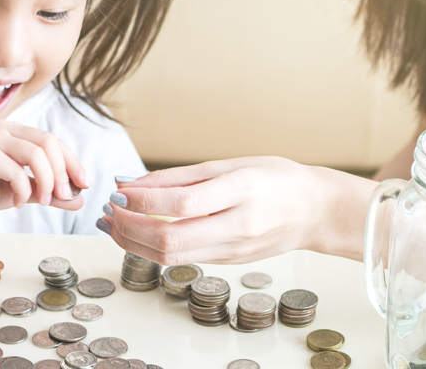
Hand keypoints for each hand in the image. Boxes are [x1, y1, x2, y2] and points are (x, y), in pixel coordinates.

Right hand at [0, 120, 88, 216]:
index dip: (72, 162)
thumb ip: (50, 193)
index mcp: (18, 132)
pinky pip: (16, 171)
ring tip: (42, 200)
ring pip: (36, 154)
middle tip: (63, 196)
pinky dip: (23, 190)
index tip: (84, 184)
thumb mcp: (25, 192)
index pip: (54, 141)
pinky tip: (18, 202)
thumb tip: (80, 199)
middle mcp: (6, 129)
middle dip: (62, 172)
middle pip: (48, 143)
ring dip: (45, 182)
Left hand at [97, 157, 375, 264]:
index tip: (119, 191)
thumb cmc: (275, 179)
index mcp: (241, 191)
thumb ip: (180, 176)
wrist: (316, 211)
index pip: (182, 203)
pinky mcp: (230, 262)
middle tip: (110, 211)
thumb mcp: (230, 164)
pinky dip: (153, 248)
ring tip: (114, 224)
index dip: (143, 201)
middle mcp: (238, 225)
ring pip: (172, 257)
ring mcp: (235, 249)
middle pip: (171, 239)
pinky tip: (139, 233)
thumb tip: (132, 183)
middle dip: (130, 228)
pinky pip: (184, 259)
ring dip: (134, 243)